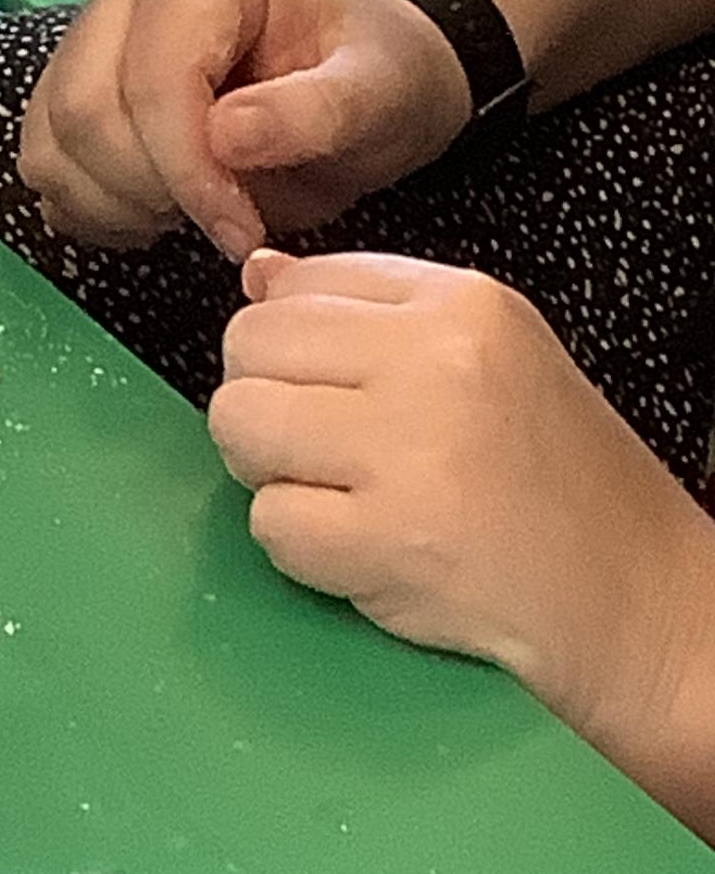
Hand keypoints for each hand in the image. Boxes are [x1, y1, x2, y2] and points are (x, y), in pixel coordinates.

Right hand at [18, 0, 473, 259]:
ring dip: (115, 203)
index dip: (190, 173)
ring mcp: (93, 24)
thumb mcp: (379, 93)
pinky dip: (89, 203)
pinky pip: (44, 155)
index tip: (243, 232)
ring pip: (54, 138)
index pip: (154, 81)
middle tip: (223, 223)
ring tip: (191, 215)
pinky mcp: (73, 73)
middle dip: (150, 191)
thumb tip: (226, 138)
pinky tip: (154, 210)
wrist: (362, 68)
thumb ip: (312, 113)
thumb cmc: (378, 74)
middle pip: (86, 110)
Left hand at [210, 250, 714, 750]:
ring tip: (332, 491)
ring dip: (266, 468)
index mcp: (458, 302)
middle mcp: (432, 363)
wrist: (633, 598)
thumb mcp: (489, 348)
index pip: (293, 285)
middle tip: (318, 445)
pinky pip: (268, 521)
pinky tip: (357, 546)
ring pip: (239, 423)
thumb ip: (369, 302)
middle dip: (263, 399)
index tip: (320, 383)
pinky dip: (297, 543)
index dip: (286, 342)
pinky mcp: (390, 543)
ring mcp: (409, 453)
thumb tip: (257, 274)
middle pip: (248, 346)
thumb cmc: (556, 475)